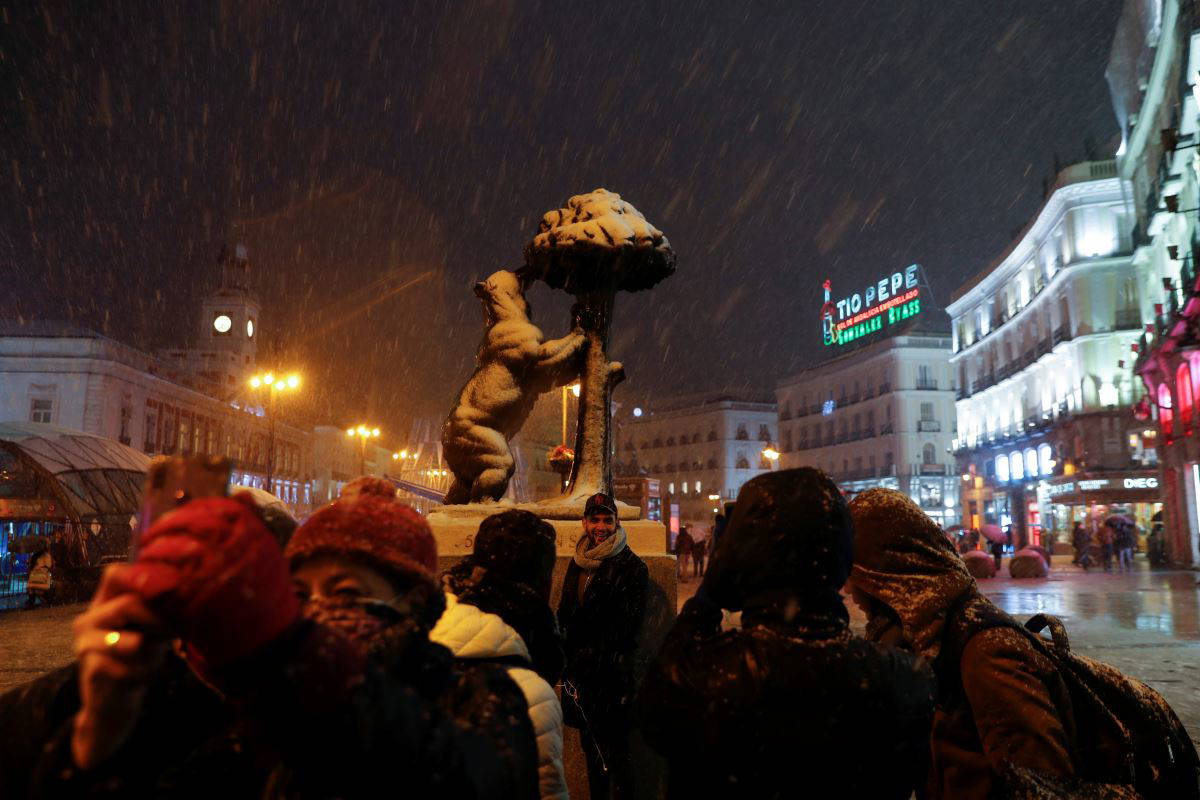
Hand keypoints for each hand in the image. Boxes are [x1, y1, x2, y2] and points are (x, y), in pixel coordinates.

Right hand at [71, 565, 170, 769]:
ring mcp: (85, 645)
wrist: (112, 702)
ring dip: (154, 651)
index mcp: (103, 602)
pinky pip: (132, 669)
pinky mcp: (92, 670)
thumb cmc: (138, 657)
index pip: (115, 574)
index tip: (178, 581)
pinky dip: (147, 673)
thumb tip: (191, 590)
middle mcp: (88, 619)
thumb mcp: (153, 627)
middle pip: (128, 604)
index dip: (144, 574)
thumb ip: (161, 608)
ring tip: (156, 656)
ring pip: (134, 641)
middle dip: (161, 618)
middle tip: (180, 629)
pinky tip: (143, 676)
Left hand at [133, 497, 299, 672]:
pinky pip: (158, 582)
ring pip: (167, 552)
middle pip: (184, 527)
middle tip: (149, 539)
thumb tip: (240, 494)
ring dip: (151, 554)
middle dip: (163, 531)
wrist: (264, 640)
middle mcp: (228, 547)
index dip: (187, 512)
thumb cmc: (264, 593)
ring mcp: (208, 573)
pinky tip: (141, 582)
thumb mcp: (265, 552)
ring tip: (145, 559)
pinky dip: (146, 581)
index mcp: (247, 531)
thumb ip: (249, 523)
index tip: (173, 518)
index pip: (210, 508)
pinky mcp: (189, 599)